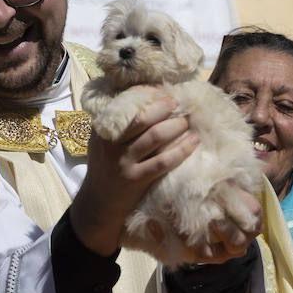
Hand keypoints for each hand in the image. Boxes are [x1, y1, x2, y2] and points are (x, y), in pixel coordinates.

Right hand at [71, 93, 197, 256]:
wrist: (99, 203)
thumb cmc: (106, 167)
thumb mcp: (103, 142)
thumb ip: (117, 124)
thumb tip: (146, 98)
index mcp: (102, 130)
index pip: (125, 104)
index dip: (146, 93)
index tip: (162, 89)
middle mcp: (111, 144)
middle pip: (142, 118)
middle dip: (164, 107)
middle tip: (179, 102)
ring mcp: (123, 162)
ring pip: (154, 137)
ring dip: (175, 125)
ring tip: (187, 120)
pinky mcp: (136, 179)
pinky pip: (163, 162)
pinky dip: (181, 150)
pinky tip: (193, 142)